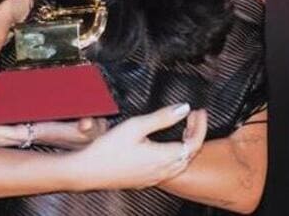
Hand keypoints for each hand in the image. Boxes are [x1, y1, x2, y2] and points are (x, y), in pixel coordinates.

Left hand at [0, 114, 108, 149]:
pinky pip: (16, 131)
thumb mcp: (95, 128)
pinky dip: (3, 128)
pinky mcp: (40, 131)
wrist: (98, 143)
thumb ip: (90, 125)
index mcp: (46, 132)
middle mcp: (38, 134)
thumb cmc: (94, 133)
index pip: (17, 133)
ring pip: (10, 135)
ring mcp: (37, 133)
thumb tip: (85, 124)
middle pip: (7, 136)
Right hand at [65, 103, 208, 190]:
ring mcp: (153, 177)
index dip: (200, 126)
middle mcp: (162, 170)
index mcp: (163, 157)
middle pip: (190, 154)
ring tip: (182, 129)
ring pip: (180, 163)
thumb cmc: (108, 149)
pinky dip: (174, 155)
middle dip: (195, 133)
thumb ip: (162, 117)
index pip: (194, 143)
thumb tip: (184, 108)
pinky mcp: (144, 180)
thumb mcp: (136, 126)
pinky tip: (165, 147)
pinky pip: (168, 169)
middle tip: (192, 117)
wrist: (87, 172)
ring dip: (185, 145)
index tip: (199, 112)